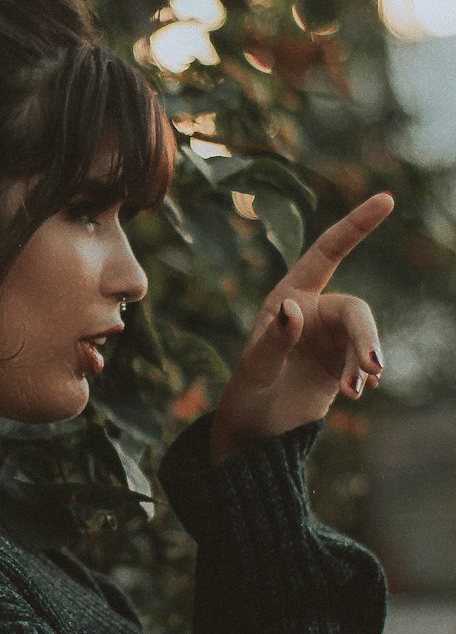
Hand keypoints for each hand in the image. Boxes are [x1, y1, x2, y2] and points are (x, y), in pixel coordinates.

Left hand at [209, 192, 393, 465]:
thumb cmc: (245, 397)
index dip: (356, 225)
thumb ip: (274, 341)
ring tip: (355, 391)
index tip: (387, 199)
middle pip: (355, 310)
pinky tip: (355, 393)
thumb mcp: (254, 372)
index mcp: (287, 298)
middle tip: (373, 369)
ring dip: (366, 361)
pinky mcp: (342, 365)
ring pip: (364, 337)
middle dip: (367, 338)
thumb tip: (295, 307)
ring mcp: (329, 339)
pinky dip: (365, 375)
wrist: (253, 434)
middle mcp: (312, 312)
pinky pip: (365, 362)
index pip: (327, 253)